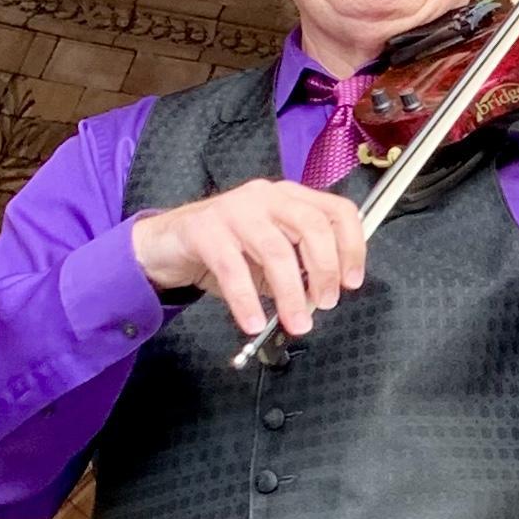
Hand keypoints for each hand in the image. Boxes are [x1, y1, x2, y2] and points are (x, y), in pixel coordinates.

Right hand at [130, 180, 367, 337]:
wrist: (166, 242)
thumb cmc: (226, 248)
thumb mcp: (269, 253)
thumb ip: (297, 264)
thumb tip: (323, 293)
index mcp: (290, 197)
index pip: (337, 211)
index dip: (352, 245)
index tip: (352, 281)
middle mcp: (267, 196)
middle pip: (311, 226)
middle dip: (325, 269)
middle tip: (326, 303)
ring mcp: (235, 209)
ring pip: (275, 250)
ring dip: (290, 293)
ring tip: (297, 322)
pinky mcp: (204, 230)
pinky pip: (232, 268)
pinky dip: (246, 300)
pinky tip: (254, 323)